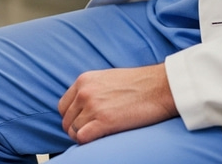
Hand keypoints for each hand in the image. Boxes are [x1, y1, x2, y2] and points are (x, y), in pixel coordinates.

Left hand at [59, 64, 177, 143]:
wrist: (158, 86)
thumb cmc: (137, 83)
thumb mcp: (106, 78)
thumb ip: (91, 89)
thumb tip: (83, 107)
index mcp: (84, 80)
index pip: (63, 106)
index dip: (71, 118)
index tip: (80, 124)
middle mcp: (85, 92)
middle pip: (66, 120)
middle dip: (75, 130)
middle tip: (89, 134)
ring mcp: (93, 106)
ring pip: (73, 131)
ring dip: (82, 137)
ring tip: (96, 137)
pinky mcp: (105, 121)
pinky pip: (82, 138)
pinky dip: (86, 142)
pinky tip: (99, 140)